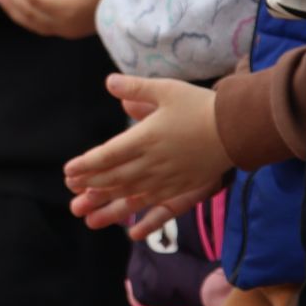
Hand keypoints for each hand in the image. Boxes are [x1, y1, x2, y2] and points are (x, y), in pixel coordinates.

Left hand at [65, 75, 232, 237]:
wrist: (236, 129)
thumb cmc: (200, 106)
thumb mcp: (166, 89)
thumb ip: (136, 88)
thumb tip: (109, 82)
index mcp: (144, 138)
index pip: (106, 156)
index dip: (86, 165)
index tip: (69, 171)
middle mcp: (151, 163)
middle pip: (113, 178)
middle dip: (90, 185)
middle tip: (71, 191)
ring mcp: (166, 179)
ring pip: (129, 195)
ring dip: (105, 205)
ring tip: (86, 214)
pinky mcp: (180, 188)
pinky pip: (153, 205)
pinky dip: (137, 214)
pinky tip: (128, 223)